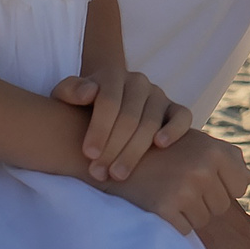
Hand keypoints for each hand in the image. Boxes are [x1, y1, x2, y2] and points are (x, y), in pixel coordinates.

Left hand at [50, 70, 189, 181]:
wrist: (105, 107)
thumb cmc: (82, 107)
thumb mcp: (66, 96)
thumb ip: (69, 91)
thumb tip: (88, 93)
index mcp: (113, 75)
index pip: (108, 101)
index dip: (99, 129)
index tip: (89, 155)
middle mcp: (138, 81)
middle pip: (129, 116)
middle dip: (113, 147)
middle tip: (100, 173)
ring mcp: (159, 95)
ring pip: (151, 121)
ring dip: (134, 150)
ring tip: (118, 174)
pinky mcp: (175, 109)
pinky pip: (183, 116)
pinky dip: (174, 129)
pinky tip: (160, 145)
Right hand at [98, 128, 248, 236]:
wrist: (111, 154)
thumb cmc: (158, 151)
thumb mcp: (195, 142)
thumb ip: (225, 158)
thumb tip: (249, 181)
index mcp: (215, 150)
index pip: (241, 185)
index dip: (222, 186)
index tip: (201, 179)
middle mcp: (203, 168)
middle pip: (221, 206)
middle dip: (203, 201)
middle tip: (176, 184)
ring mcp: (185, 189)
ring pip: (203, 220)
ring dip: (187, 213)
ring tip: (166, 192)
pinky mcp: (165, 208)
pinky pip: (184, 230)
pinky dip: (172, 223)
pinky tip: (157, 204)